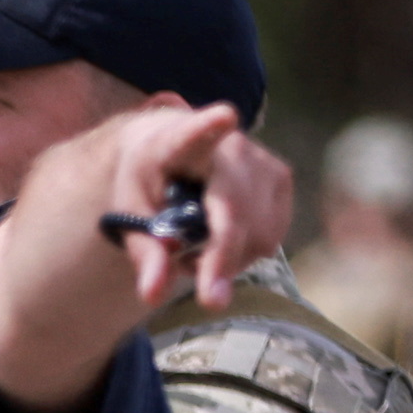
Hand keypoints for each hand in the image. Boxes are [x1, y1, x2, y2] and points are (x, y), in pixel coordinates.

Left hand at [0, 93, 295, 412]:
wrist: (174, 145)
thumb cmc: (147, 178)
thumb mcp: (130, 212)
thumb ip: (142, 251)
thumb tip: (152, 295)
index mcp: (180, 142)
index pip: (196, 133)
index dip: (209, 125)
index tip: (222, 116)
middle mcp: (231, 145)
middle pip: (237, 213)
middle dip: (222, 260)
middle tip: (202, 291)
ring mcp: (262, 160)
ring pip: (259, 232)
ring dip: (230, 258)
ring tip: (197, 248)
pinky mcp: (281, 179)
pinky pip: (271, 236)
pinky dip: (246, 252)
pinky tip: (221, 241)